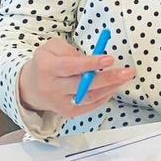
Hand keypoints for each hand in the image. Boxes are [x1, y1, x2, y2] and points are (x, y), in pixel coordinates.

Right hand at [17, 37, 135, 117]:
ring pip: (88, 97)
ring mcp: (59, 103)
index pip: (71, 66)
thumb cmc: (47, 63)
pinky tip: (113, 87)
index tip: (110, 58)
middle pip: (82, 85)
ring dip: (109, 88)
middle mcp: (51, 88)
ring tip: (124, 78)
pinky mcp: (67, 112)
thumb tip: (92, 58)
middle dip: (108, 78)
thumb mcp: (52, 48)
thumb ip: (69, 49)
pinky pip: (89, 105)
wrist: (33, 86)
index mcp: (46, 68)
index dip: (91, 63)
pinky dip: (103, 97)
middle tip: (127, 72)